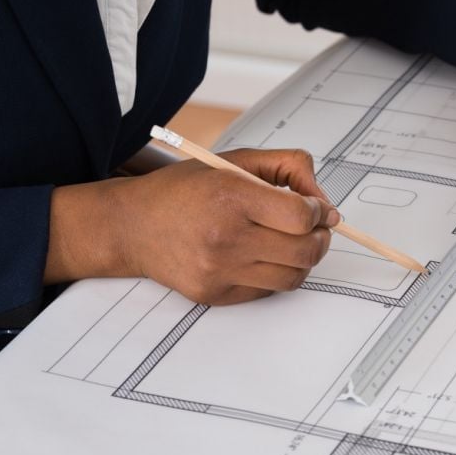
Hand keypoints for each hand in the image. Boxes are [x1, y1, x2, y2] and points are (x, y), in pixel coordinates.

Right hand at [46, 149, 337, 304]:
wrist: (132, 226)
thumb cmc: (185, 190)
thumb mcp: (234, 160)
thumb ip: (288, 166)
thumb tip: (323, 201)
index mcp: (231, 196)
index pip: (300, 217)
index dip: (319, 213)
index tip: (318, 210)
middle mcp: (225, 237)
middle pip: (304, 251)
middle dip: (321, 239)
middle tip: (316, 229)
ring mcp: (219, 270)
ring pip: (293, 277)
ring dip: (304, 260)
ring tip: (293, 243)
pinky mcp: (215, 294)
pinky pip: (268, 290)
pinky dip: (276, 274)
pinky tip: (263, 256)